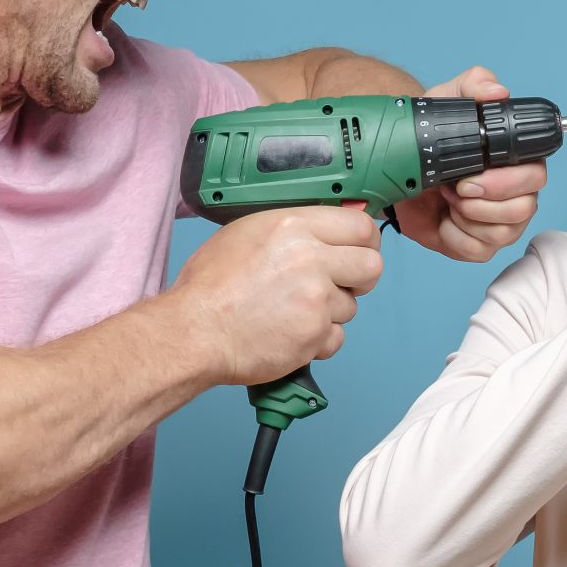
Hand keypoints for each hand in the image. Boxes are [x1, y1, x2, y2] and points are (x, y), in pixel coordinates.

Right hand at [170, 204, 383, 384]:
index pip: (361, 225)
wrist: (194, 331)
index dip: (365, 239)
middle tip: (340, 283)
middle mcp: (311, 259)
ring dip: (330, 311)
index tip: (361, 248)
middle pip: (372, 265)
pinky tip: (291, 332)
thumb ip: (292, 228)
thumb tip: (325, 229)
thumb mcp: (246, 232)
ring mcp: (317, 299)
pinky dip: (319, 340)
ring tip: (293, 310)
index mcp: (294, 226)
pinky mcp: (315, 334)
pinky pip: (337, 337)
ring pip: (352, 306)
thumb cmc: (209, 286)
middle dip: (360, 276)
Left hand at [390, 66, 547, 262]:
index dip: (508, 179)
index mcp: (515, 162)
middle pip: (525, 207)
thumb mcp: (444, 101)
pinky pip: (479, 250)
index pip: (536, 174)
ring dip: (468, 216)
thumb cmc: (427, 138)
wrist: (396, 171)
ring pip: (503, 231)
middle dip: (484, 200)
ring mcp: (499, 222)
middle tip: (456, 188)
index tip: (473, 175)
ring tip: (448, 199)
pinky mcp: (479, 245)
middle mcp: (515, 194)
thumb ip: (471, 85)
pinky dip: (456, 236)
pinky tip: (445, 220)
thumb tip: (497, 90)